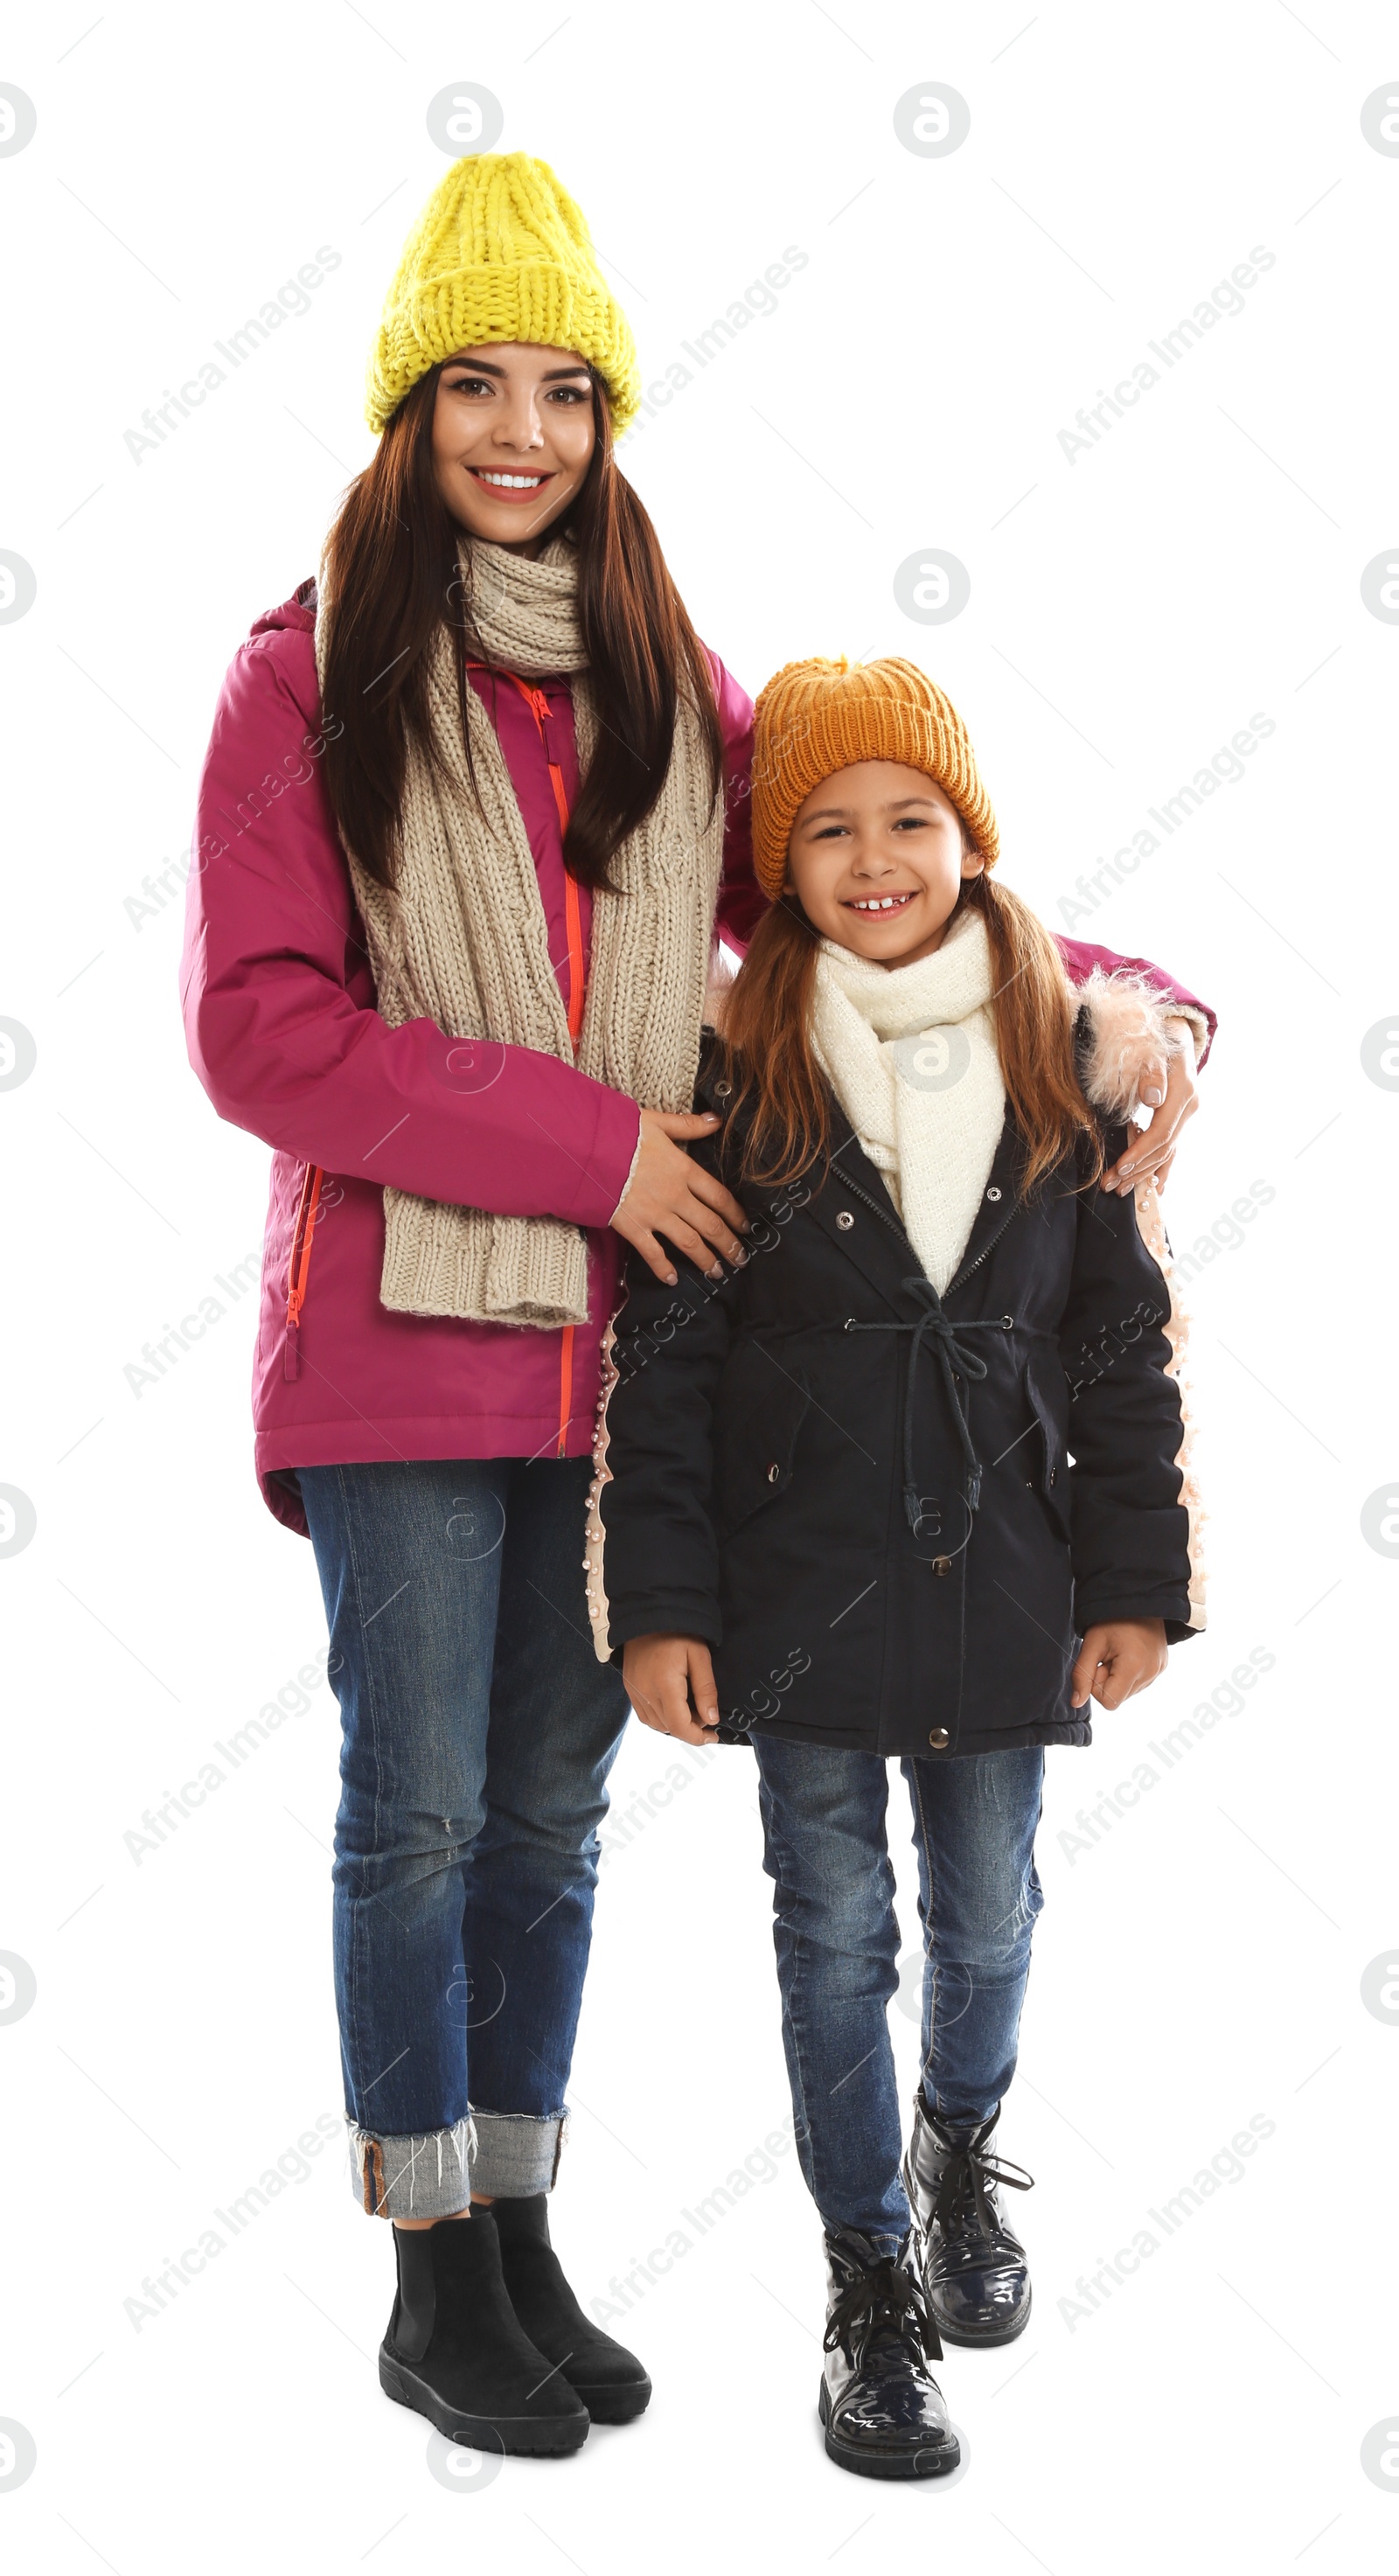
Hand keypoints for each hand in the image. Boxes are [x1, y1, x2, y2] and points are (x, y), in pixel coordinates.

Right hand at [610, 1109, 749, 1286]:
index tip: (747, 1227)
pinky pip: (652, 1253)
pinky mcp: (632, 1227)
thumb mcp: (657, 1122)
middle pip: (711, 1224)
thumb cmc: (619, 1132)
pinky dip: (663, 1268)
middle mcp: (675, 1196)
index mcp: (683, 1170)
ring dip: (706, 1260)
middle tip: (741, 1258)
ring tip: (718, 1272)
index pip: (719, 1196)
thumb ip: (688, 1125)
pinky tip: (672, 1279)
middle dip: (729, 1244)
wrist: (586, 1149)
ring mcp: (655, 1214)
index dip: (736, 1214)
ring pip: (690, 1243)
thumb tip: (717, 1119)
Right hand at [623, 1634, 720, 1743]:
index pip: (679, 1726)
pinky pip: (645, 1715)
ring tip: (691, 1709)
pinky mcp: (629, 1688)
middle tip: (706, 1716)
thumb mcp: (700, 1656)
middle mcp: (645, 1692)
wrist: (648, 1614)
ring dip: (675, 1724)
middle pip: (669, 1727)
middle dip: (690, 1728)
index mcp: (665, 1684)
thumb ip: (706, 1689)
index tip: (713, 1735)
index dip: (697, 1737)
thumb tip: (711, 1720)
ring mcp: (634, 1691)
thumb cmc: (678, 1632)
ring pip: (656, 1724)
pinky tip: (673, 1706)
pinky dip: (661, 1718)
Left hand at [1070, 1618, 1167, 1709]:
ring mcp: (1159, 1670)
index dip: (1097, 1686)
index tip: (1098, 1663)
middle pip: (1119, 1697)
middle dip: (1107, 1679)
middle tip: (1107, 1654)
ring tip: (1119, 1651)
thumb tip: (1075, 1703)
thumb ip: (1081, 1674)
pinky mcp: (1162, 1666)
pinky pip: (1139, 1682)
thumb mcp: (1092, 1644)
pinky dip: (1129, 1672)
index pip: (1109, 1702)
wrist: (1138, 1598)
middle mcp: (1151, 1673)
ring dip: (1118, 1676)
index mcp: (1135, 1667)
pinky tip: (1129, 1652)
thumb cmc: (1112, 1619)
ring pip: (1128, 1691)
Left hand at [1101, 1018, 1197, 1195]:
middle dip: (1137, 1170)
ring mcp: (1186, 1113)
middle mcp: (1189, 1106)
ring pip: (1167, 1151)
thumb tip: (1153, 1098)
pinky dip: (1162, 1168)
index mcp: (1182, 1091)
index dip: (1140, 1152)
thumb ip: (1151, 1072)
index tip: (1119, 1168)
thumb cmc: (1156, 1035)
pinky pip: (1172, 1148)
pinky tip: (1156, 1188)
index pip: (1162, 1132)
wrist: (1174, 1029)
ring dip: (1144, 1173)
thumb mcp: (1152, 1046)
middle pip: (1164, 1147)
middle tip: (1110, 1186)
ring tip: (1121, 1190)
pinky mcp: (1180, 1117)